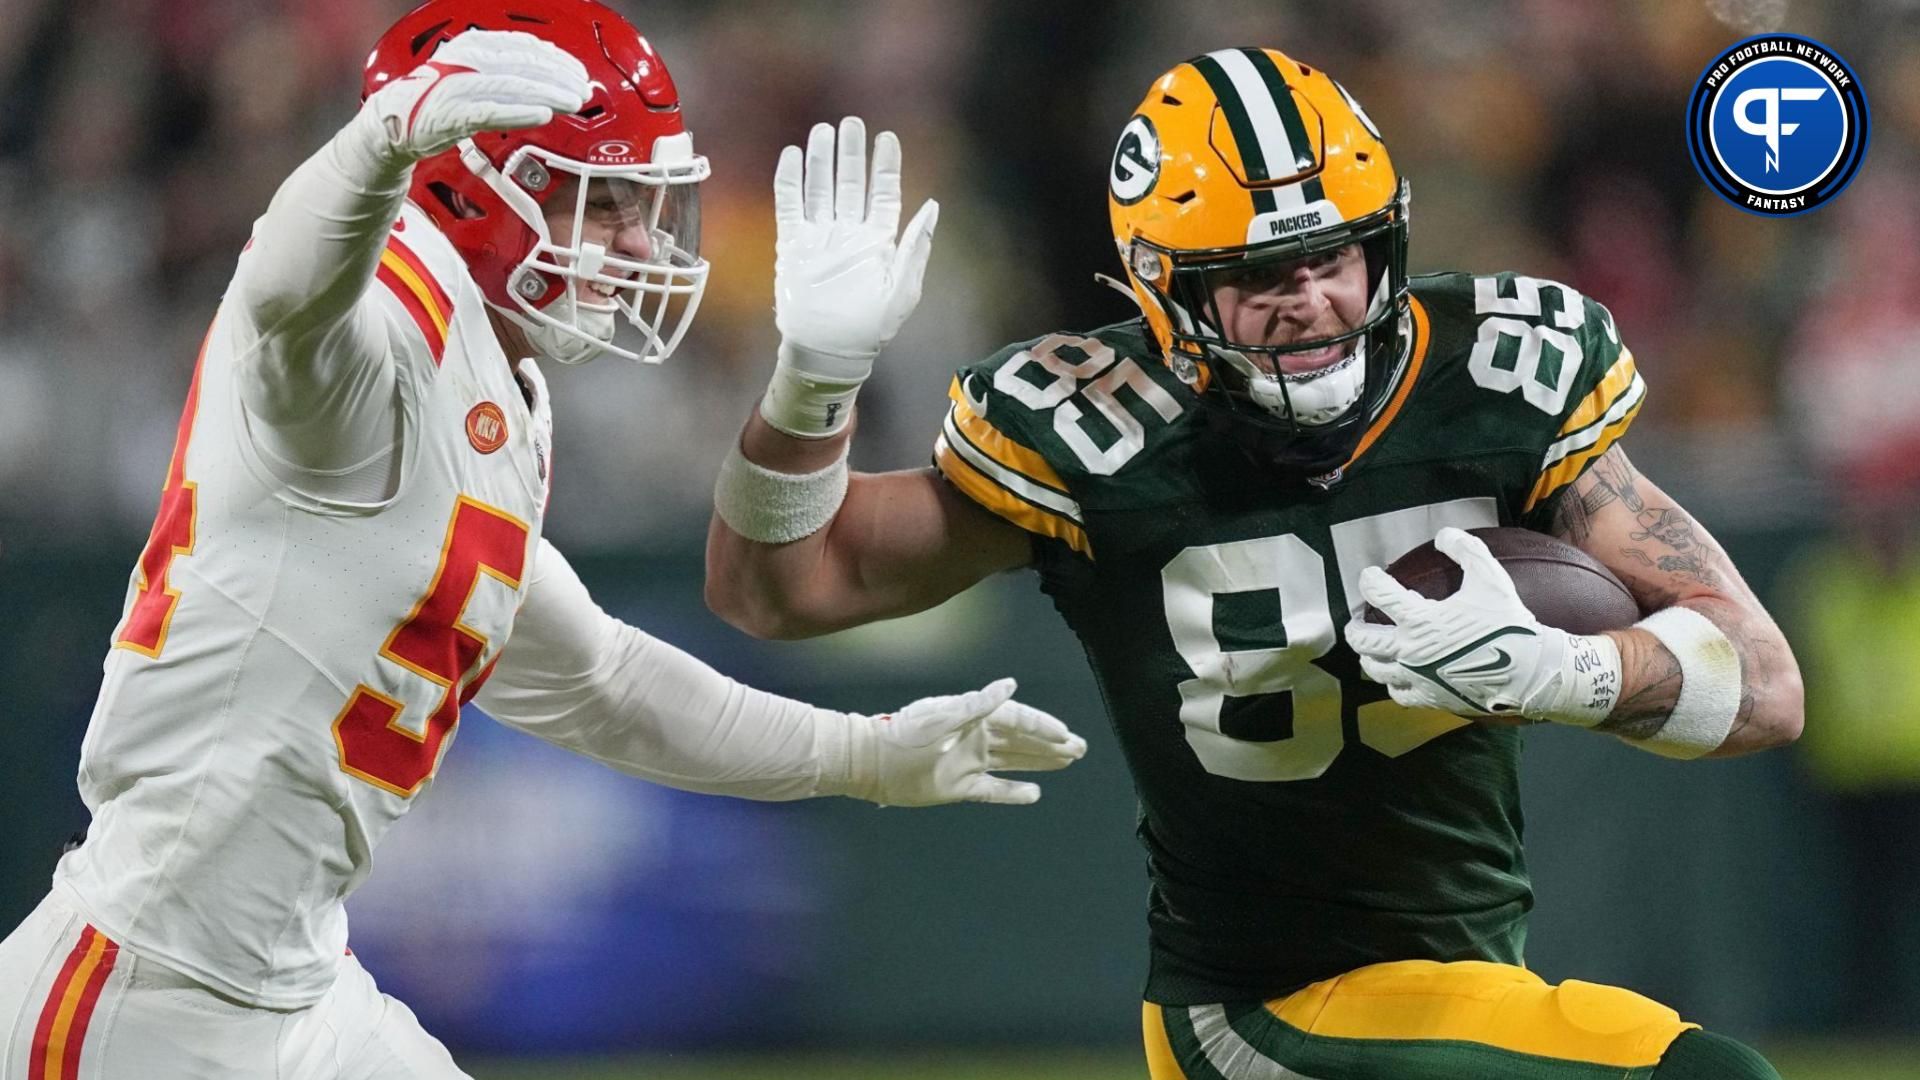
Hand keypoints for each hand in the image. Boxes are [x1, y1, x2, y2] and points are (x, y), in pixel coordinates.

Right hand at [362, 30, 589, 163]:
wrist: (393, 124)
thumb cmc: (439, 100)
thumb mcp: (475, 75)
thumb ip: (508, 72)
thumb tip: (552, 76)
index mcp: (473, 44)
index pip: (523, 46)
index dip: (556, 59)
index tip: (579, 73)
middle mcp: (465, 58)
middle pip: (523, 64)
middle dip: (559, 78)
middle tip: (583, 91)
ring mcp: (457, 84)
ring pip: (512, 85)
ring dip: (548, 94)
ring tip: (572, 102)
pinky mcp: (451, 113)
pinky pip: (492, 111)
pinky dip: (520, 112)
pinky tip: (543, 116)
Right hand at [761, 117, 938, 436]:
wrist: (830, 351)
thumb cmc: (871, 327)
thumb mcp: (903, 288)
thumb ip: (916, 245)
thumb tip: (933, 206)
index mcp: (879, 241)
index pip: (884, 194)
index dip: (885, 166)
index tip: (886, 138)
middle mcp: (849, 234)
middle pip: (850, 184)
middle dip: (851, 153)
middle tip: (851, 123)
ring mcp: (820, 238)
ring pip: (820, 189)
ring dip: (822, 160)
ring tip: (822, 130)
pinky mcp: (794, 246)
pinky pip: (789, 207)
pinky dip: (789, 182)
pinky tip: (791, 156)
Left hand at [848, 678, 1085, 806]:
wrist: (871, 763)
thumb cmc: (904, 735)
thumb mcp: (942, 716)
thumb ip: (977, 703)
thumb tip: (1010, 685)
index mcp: (973, 716)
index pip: (1017, 719)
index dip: (1043, 726)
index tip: (1066, 734)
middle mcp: (976, 738)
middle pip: (1022, 740)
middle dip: (1051, 742)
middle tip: (1080, 748)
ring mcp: (969, 763)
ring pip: (1014, 761)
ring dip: (1040, 761)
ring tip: (1068, 760)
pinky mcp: (960, 787)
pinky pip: (994, 790)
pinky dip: (1014, 793)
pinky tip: (1035, 794)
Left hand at [1343, 528, 1620, 724]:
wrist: (1528, 672)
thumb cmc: (1507, 624)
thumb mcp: (1490, 578)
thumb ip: (1466, 549)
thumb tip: (1443, 534)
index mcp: (1419, 620)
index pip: (1379, 595)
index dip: (1370, 581)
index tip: (1370, 576)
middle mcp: (1410, 651)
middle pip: (1364, 640)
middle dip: (1355, 629)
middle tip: (1356, 621)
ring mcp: (1417, 678)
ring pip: (1375, 669)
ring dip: (1368, 657)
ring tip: (1369, 650)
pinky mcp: (1430, 697)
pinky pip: (1398, 694)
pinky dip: (1391, 684)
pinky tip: (1395, 678)